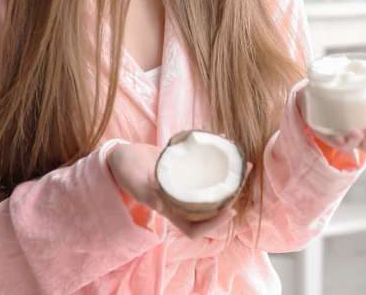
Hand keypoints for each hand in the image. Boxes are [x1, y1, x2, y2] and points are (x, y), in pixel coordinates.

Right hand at [106, 142, 243, 239]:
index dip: (214, 224)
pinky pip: (203, 162)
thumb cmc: (124, 171)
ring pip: (210, 182)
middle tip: (246, 173)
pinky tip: (222, 139)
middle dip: (230, 191)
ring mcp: (183, 182)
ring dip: (228, 171)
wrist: (119, 155)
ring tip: (242, 158)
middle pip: (209, 203)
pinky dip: (214, 151)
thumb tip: (166, 201)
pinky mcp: (183, 166)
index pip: (194, 227)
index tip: (231, 209)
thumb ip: (150, 191)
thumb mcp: (136, 183)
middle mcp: (179, 198)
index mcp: (169, 208)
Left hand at [296, 90, 365, 154]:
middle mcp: (361, 136)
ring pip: (353, 148)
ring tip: (357, 131)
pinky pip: (332, 143)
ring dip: (356, 141)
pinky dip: (337, 141)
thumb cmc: (357, 91)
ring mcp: (344, 137)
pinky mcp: (327, 133)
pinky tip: (339, 136)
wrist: (330, 84)